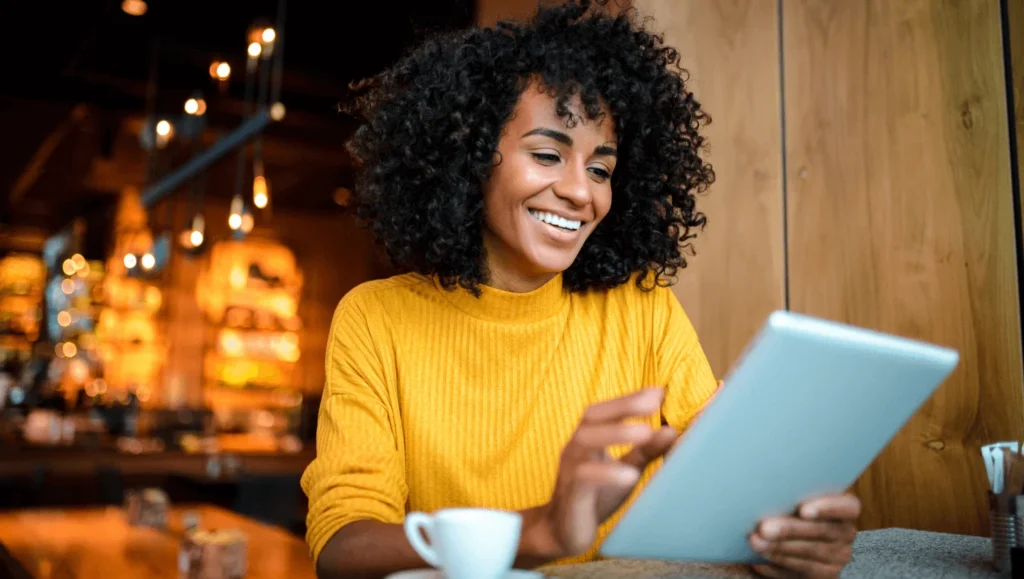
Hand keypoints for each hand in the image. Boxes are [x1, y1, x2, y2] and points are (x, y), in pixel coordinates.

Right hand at [532, 387, 674, 558]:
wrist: (563, 532)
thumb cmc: (595, 495)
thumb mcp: (625, 469)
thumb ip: (645, 451)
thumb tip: (671, 430)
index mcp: (588, 439)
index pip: (605, 410)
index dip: (628, 399)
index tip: (658, 391)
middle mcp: (575, 448)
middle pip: (593, 417)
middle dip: (623, 406)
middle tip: (653, 403)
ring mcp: (570, 469)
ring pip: (585, 441)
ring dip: (616, 433)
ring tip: (645, 432)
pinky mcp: (571, 494)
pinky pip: (584, 477)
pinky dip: (607, 473)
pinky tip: (630, 475)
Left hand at [749, 494, 859, 577]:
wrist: (789, 541)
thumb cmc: (790, 510)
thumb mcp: (795, 499)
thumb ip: (789, 495)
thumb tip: (764, 491)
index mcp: (844, 509)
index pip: (848, 507)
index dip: (828, 508)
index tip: (803, 510)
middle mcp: (844, 534)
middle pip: (822, 531)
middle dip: (790, 530)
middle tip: (765, 528)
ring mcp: (836, 558)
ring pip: (810, 554)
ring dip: (779, 548)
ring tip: (756, 542)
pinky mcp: (823, 576)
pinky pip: (799, 572)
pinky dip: (776, 566)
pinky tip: (759, 560)